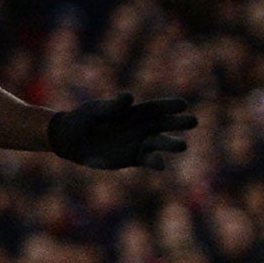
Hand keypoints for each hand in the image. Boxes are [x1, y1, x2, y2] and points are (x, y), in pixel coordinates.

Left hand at [47, 93, 195, 170]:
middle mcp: (142, 127)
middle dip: (178, 123)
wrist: (70, 140)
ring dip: (170, 144)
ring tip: (182, 145)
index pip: (156, 107)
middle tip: (193, 121)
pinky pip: (147, 160)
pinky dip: (155, 162)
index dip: (169, 105)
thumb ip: (111, 105)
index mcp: (135, 111)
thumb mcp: (95, 109)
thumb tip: (129, 97)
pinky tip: (161, 164)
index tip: (183, 104)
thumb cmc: (84, 118)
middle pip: (163, 124)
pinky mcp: (133, 158)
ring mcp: (139, 143)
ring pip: (159, 143)